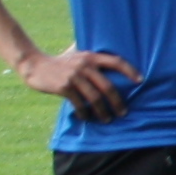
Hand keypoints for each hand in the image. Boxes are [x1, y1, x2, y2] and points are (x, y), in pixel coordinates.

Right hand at [16, 46, 139, 121]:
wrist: (34, 65)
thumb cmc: (60, 62)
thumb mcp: (76, 54)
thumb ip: (91, 58)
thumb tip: (110, 61)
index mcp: (91, 56)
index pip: (116, 61)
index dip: (130, 70)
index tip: (141, 81)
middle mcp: (85, 65)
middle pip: (108, 86)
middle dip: (117, 102)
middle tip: (123, 112)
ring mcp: (74, 76)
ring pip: (95, 98)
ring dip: (103, 111)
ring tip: (107, 119)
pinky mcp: (64, 87)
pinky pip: (79, 104)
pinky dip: (85, 113)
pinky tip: (87, 118)